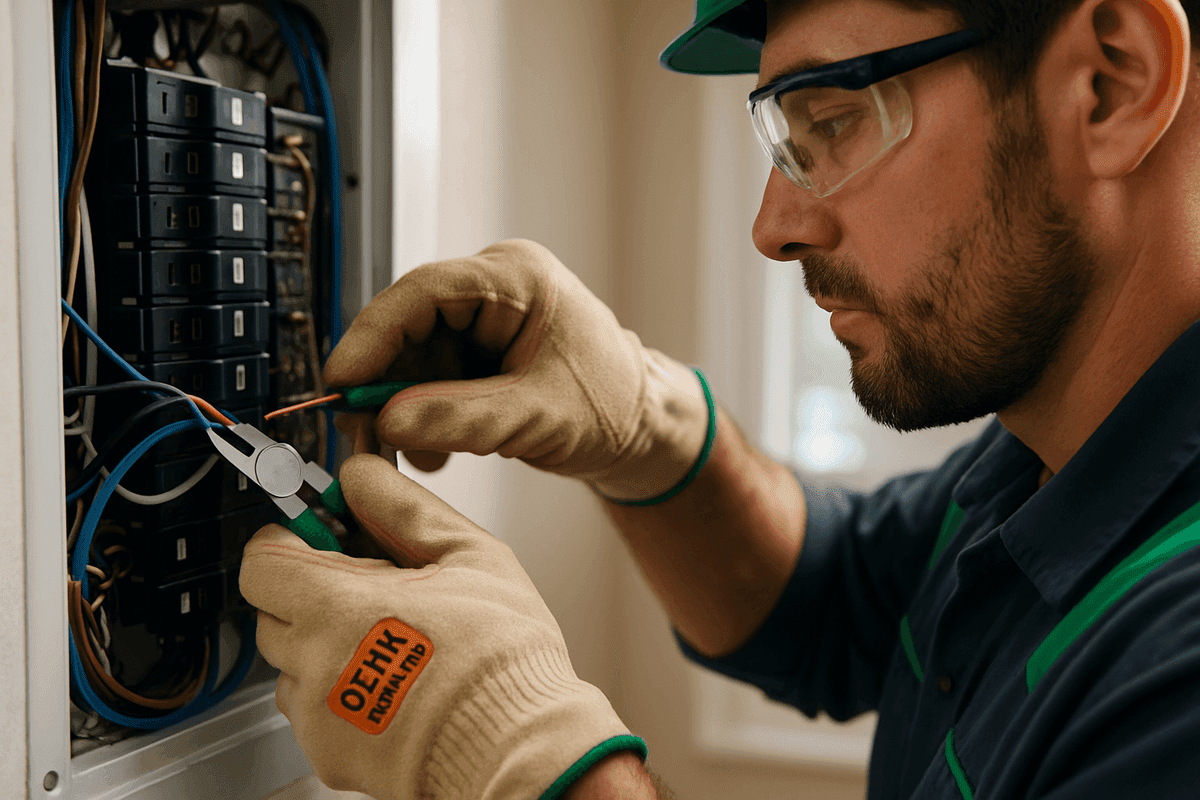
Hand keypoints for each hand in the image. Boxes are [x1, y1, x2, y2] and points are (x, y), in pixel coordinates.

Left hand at [239, 453, 643, 798]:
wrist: (516, 747)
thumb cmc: (502, 659)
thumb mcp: (469, 555)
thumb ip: (404, 508)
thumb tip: (363, 477)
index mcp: (336, 607)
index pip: (262, 560)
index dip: (291, 540)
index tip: (324, 536)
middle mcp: (313, 664)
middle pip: (270, 611)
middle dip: (309, 591)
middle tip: (368, 587)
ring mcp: (316, 716)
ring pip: (289, 663)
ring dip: (321, 644)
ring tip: (387, 642)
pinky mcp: (328, 755)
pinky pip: (312, 710)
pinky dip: (339, 691)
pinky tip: (391, 683)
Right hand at [323, 239, 709, 501]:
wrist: (642, 429)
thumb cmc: (613, 405)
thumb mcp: (538, 416)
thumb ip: (463, 417)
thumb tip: (389, 422)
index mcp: (515, 278)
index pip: (423, 291)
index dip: (372, 336)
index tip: (342, 382)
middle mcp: (493, 291)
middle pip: (409, 325)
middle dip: (382, 383)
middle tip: (358, 432)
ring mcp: (484, 322)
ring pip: (413, 357)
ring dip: (401, 409)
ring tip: (403, 455)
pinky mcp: (478, 354)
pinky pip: (429, 379)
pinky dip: (421, 418)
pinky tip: (433, 453)